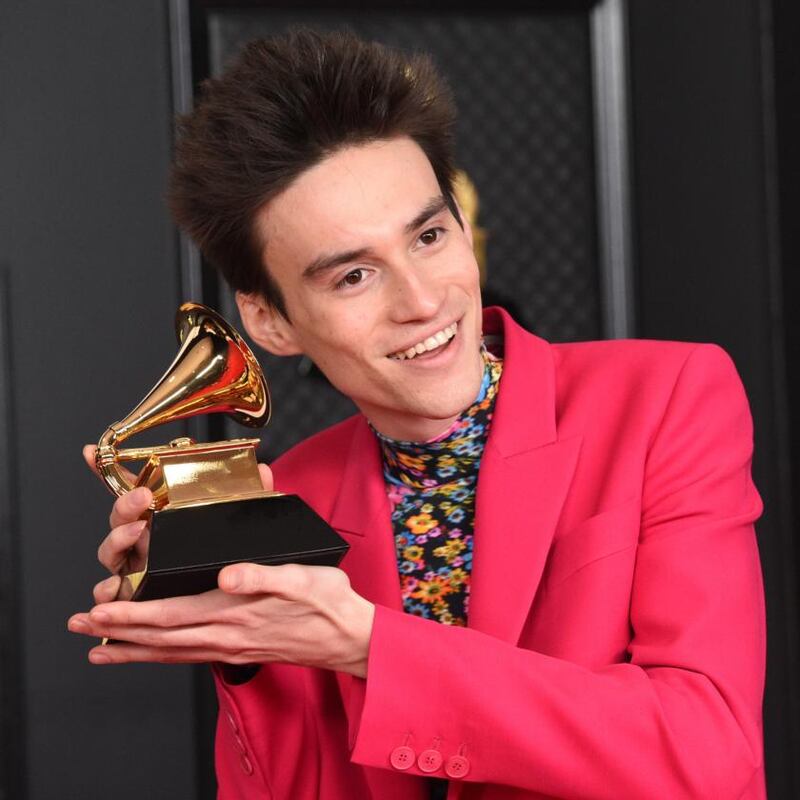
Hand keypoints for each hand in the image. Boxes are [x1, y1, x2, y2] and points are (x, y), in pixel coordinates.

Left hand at [67, 563, 374, 677]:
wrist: (349, 637)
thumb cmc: (328, 602)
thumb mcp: (303, 578)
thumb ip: (263, 575)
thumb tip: (227, 575)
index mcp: (236, 612)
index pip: (172, 615)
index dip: (133, 613)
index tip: (101, 610)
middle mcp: (226, 635)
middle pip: (160, 637)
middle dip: (117, 631)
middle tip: (81, 626)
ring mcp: (230, 647)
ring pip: (168, 651)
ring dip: (129, 648)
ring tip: (97, 648)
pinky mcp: (237, 650)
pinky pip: (187, 656)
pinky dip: (158, 656)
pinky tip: (147, 653)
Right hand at [81, 444, 272, 602]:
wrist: (230, 596)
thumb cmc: (223, 551)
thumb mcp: (236, 520)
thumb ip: (250, 496)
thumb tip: (266, 471)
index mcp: (159, 515)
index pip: (130, 488)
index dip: (104, 468)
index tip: (90, 451)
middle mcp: (142, 538)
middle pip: (119, 518)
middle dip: (126, 505)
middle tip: (143, 498)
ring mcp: (136, 564)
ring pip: (111, 551)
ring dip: (118, 539)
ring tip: (136, 533)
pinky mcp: (136, 592)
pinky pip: (113, 592)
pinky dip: (107, 591)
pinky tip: (110, 591)